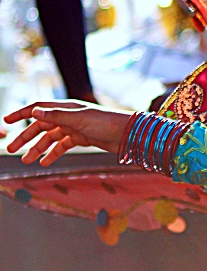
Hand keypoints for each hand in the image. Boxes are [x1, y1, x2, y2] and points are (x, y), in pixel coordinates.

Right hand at [3, 101, 133, 165]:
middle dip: (26, 137)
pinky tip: (44, 162)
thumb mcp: (79, 120)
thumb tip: (34, 112)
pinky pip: (63, 146)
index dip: (21, 114)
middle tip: (12, 150)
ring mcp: (75, 127)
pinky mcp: (83, 138)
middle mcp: (69, 116)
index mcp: (66, 107)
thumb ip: (56, 117)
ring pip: (51, 138)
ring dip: (38, 149)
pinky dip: (53, 153)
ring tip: (27, 161)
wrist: (129, 134)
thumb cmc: (107, 122)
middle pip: (41, 126)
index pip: (38, 108)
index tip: (6, 121)